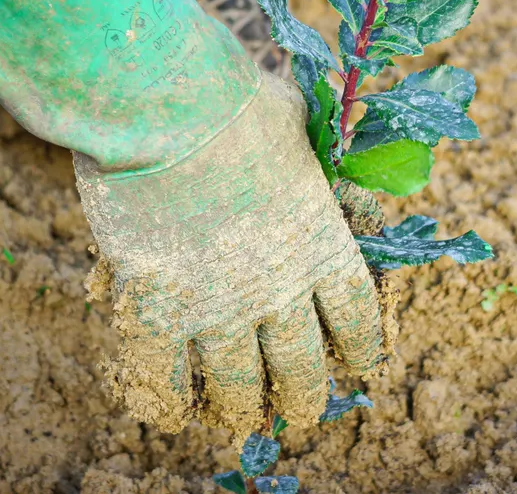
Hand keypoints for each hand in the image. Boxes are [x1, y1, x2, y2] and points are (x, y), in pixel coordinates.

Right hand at [78, 71, 395, 438]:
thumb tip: (335, 143)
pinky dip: (168, 399)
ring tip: (237, 416)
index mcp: (323, 246)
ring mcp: (219, 309)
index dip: (358, 349)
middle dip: (303, 396)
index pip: (356, 320)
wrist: (165, 107)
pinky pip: (164, 379)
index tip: (355, 363)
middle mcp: (281, 291)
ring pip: (238, 387)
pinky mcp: (158, 312)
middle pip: (303, 370)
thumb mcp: (295, 116)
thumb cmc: (231, 99)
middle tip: (296, 407)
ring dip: (241, 408)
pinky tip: (170, 406)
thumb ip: (316, 144)